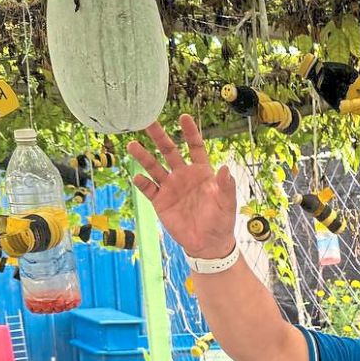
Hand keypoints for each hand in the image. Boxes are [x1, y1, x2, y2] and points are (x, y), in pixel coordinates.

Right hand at [127, 114, 237, 258]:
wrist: (208, 243)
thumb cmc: (221, 221)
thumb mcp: (227, 203)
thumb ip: (226, 186)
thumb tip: (225, 168)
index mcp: (201, 172)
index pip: (195, 147)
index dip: (190, 132)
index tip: (184, 117)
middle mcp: (183, 175)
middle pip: (169, 151)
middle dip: (159, 136)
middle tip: (148, 121)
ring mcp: (170, 187)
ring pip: (154, 167)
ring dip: (143, 156)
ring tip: (132, 145)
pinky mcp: (160, 202)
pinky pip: (148, 189)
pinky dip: (142, 183)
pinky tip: (138, 177)